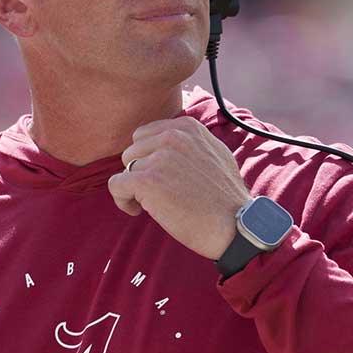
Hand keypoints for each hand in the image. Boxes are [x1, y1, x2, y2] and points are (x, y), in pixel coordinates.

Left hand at [108, 116, 251, 259]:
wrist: (236, 225)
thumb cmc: (226, 198)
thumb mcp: (215, 153)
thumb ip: (190, 143)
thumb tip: (165, 141)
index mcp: (187, 127)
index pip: (145, 135)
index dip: (148, 159)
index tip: (160, 177)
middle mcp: (172, 136)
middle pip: (132, 151)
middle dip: (140, 172)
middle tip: (157, 194)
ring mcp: (159, 157)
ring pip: (125, 169)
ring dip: (133, 188)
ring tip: (153, 204)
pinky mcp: (147, 181)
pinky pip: (116, 186)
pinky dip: (123, 201)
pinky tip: (138, 211)